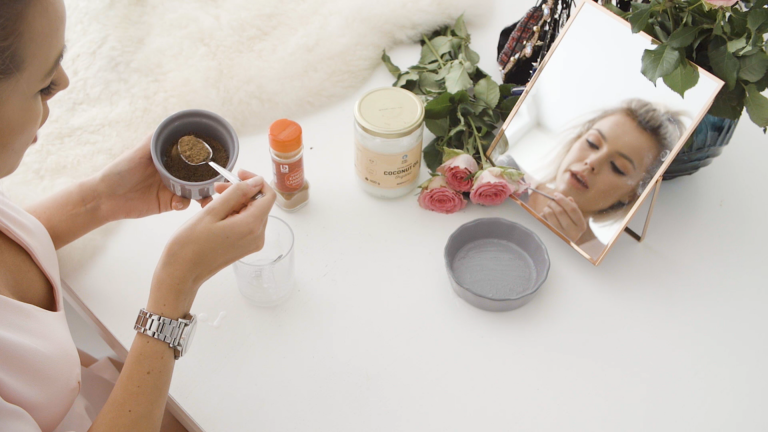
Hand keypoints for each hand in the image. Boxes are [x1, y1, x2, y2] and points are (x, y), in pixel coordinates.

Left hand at [95, 135, 211, 221]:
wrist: (106, 198)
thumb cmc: (119, 171)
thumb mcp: (137, 152)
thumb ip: (154, 140)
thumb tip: (171, 124)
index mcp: (168, 157)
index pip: (191, 154)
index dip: (204, 155)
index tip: (217, 156)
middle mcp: (173, 171)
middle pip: (199, 173)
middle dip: (210, 178)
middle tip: (219, 182)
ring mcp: (173, 187)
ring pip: (197, 190)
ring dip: (204, 194)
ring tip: (205, 198)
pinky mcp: (170, 203)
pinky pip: (185, 203)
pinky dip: (185, 204)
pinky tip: (177, 204)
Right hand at [147, 169, 275, 317]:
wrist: (181, 274)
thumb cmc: (190, 245)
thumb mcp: (211, 212)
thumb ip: (236, 194)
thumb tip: (256, 181)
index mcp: (252, 226)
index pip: (268, 195)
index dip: (255, 181)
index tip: (237, 174)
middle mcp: (257, 236)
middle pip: (259, 204)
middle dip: (242, 191)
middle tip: (217, 188)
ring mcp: (252, 243)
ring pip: (252, 213)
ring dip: (236, 202)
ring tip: (213, 200)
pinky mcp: (244, 247)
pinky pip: (246, 224)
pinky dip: (234, 214)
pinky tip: (216, 214)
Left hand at [540, 192, 587, 241]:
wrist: (560, 248)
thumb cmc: (568, 229)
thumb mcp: (574, 221)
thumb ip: (573, 209)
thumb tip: (569, 198)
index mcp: (581, 226)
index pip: (572, 209)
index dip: (563, 200)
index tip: (556, 194)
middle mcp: (572, 233)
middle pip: (560, 210)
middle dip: (553, 202)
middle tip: (550, 200)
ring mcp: (561, 235)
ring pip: (550, 214)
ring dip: (547, 207)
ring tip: (548, 207)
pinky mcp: (550, 236)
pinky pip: (543, 220)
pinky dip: (543, 215)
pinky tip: (545, 215)